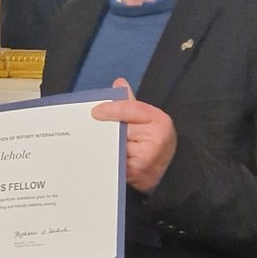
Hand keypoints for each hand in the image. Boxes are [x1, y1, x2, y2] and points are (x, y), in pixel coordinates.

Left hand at [91, 78, 176, 193]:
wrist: (166, 173)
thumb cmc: (155, 144)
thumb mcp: (149, 121)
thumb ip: (131, 103)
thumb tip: (119, 83)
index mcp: (159, 120)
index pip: (130, 108)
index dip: (110, 108)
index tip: (95, 112)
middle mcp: (157, 138)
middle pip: (120, 128)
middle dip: (106, 128)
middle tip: (90, 126)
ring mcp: (147, 157)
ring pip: (115, 145)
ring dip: (104, 144)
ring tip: (98, 143)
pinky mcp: (136, 171)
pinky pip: (114, 160)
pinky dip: (106, 157)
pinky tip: (102, 155)